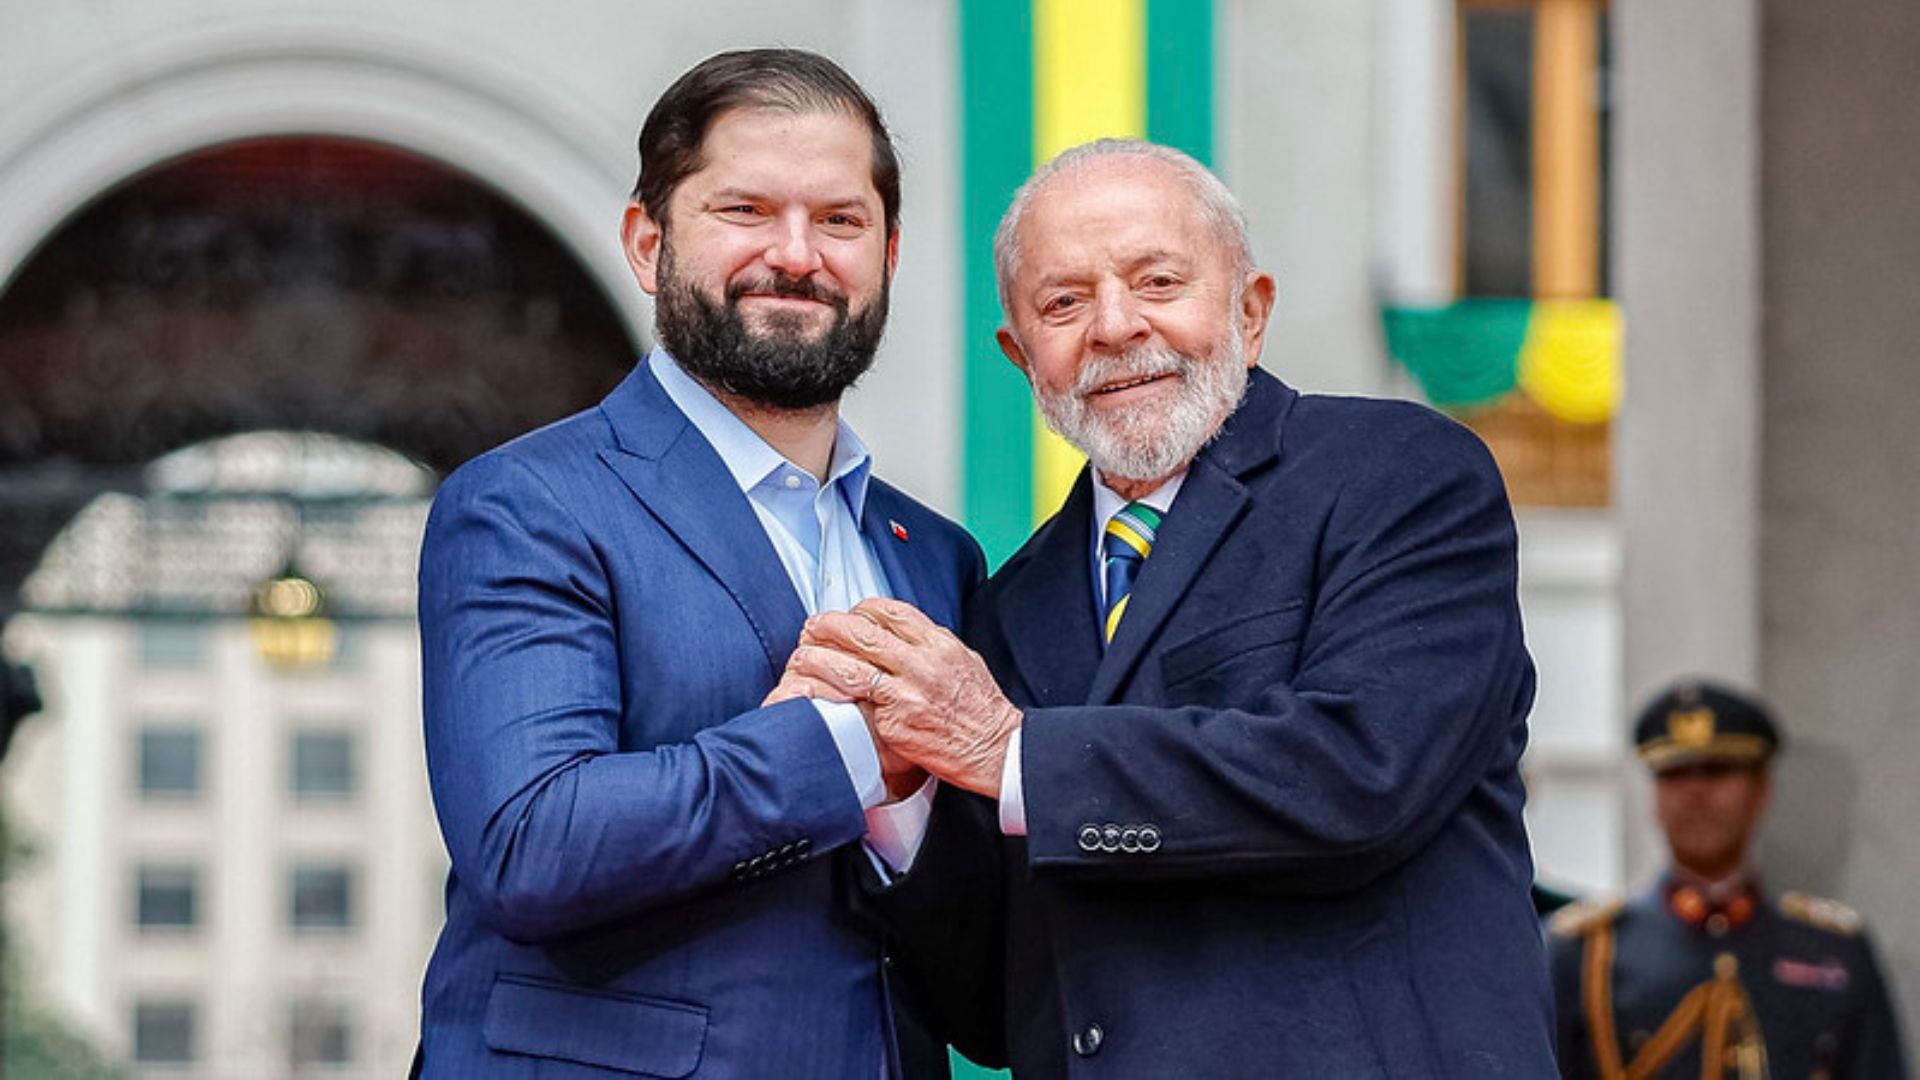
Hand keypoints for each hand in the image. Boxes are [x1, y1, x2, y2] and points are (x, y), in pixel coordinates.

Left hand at [786, 598, 1021, 796]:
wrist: (996, 748)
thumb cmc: (981, 709)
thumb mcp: (963, 661)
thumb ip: (930, 646)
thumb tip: (901, 634)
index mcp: (938, 643)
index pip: (890, 611)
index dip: (860, 609)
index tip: (848, 615)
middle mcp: (922, 662)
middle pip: (863, 631)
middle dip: (830, 625)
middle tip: (813, 627)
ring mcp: (907, 692)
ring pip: (850, 664)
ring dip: (819, 657)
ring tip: (802, 656)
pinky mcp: (896, 721)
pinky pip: (854, 701)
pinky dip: (829, 692)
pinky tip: (812, 689)